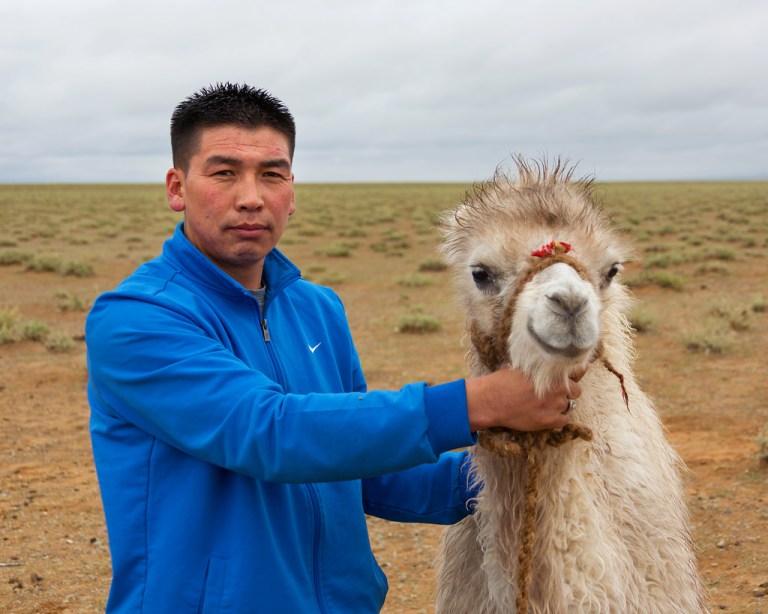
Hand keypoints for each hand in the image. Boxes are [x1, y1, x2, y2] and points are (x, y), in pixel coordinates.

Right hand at [465, 369, 581, 431]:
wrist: (492, 401)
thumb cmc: (503, 382)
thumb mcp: (523, 368)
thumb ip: (540, 370)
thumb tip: (548, 368)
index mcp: (551, 372)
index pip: (578, 370)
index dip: (577, 373)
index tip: (573, 375)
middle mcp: (557, 388)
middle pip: (576, 390)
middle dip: (568, 391)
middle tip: (555, 393)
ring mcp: (555, 405)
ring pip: (569, 405)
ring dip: (560, 405)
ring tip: (545, 405)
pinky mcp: (549, 420)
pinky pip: (564, 420)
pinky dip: (558, 418)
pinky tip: (546, 415)